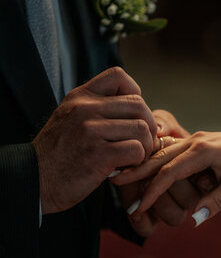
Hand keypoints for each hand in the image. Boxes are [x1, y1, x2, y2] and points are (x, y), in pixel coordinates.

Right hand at [33, 67, 156, 213]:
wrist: (34, 181)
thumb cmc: (60, 153)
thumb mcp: (71, 118)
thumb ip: (98, 107)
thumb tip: (139, 106)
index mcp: (80, 97)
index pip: (118, 76)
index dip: (135, 92)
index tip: (132, 114)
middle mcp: (85, 109)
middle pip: (138, 105)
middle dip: (148, 125)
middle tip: (141, 142)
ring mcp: (91, 130)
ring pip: (141, 128)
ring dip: (145, 146)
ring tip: (134, 156)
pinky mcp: (98, 154)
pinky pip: (136, 150)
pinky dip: (138, 160)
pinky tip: (126, 167)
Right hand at [114, 109, 210, 235]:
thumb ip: (215, 203)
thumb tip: (193, 221)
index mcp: (204, 151)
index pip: (169, 173)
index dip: (152, 192)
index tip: (137, 208)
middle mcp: (196, 141)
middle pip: (160, 157)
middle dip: (137, 171)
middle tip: (112, 182)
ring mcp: (196, 139)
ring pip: (165, 152)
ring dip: (146, 165)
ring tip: (123, 176)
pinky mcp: (199, 141)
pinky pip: (174, 151)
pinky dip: (159, 161)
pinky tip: (144, 166)